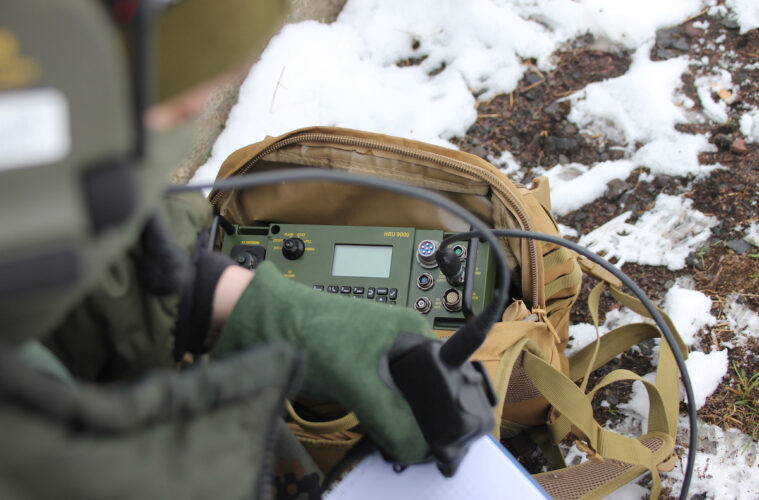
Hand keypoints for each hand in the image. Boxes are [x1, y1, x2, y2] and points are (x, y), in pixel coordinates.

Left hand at [213, 261, 434, 462]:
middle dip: (415, 421)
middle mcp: (400, 339)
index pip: (444, 381)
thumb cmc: (307, 331)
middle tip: (402, 443)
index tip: (430, 443)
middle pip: (423, 393)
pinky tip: (370, 426)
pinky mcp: (359, 366)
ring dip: (394, 420)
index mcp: (412, 331)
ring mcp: (378, 353)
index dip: (439, 415)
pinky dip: (377, 415)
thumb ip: (391, 416)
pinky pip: (380, 398)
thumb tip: (417, 448)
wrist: (263, 322)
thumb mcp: (356, 380)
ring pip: (400, 398)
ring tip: (384, 434)